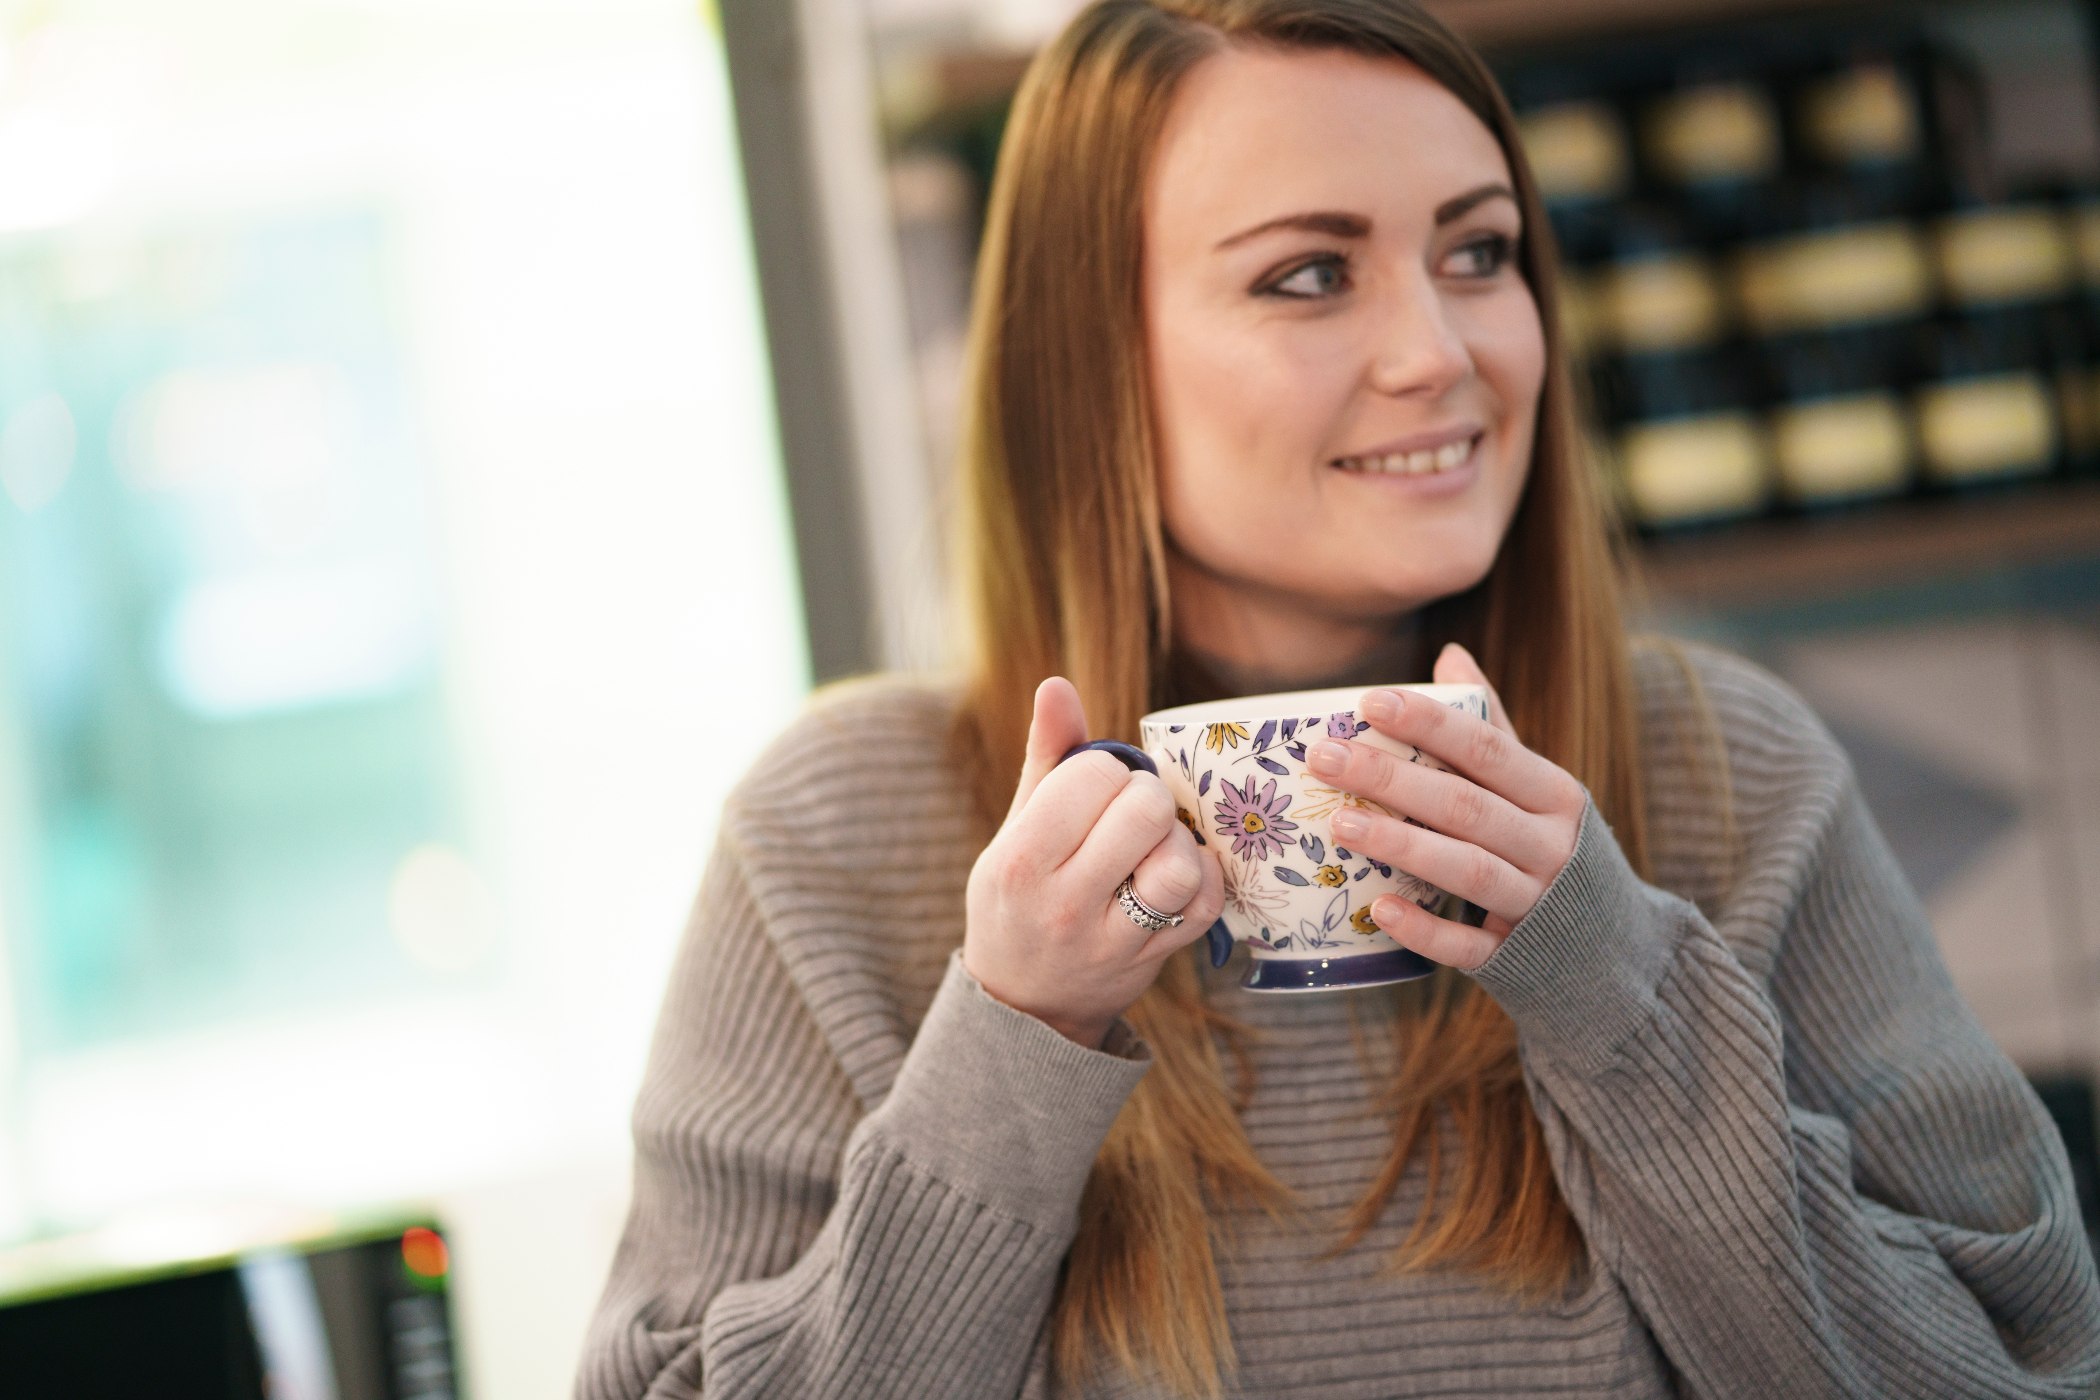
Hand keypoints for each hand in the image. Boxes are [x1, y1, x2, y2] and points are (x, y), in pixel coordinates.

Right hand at [963, 677, 1225, 1047]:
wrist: (1022, 1001)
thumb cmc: (1018, 896)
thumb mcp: (1015, 827)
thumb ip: (1046, 756)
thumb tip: (1057, 684)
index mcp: (1019, 859)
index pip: (1093, 776)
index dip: (1108, 770)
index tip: (1097, 788)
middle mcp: (1062, 902)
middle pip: (1145, 811)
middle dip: (1147, 796)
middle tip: (1132, 811)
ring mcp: (1110, 940)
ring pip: (1179, 867)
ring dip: (1176, 844)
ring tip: (1154, 847)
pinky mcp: (1151, 962)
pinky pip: (1204, 906)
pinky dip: (1204, 879)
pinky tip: (1178, 874)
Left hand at [1304, 643, 1586, 970]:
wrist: (1611, 949)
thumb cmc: (1551, 846)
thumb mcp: (1536, 787)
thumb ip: (1492, 727)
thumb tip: (1449, 655)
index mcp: (1554, 794)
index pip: (1488, 749)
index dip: (1430, 724)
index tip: (1369, 702)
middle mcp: (1551, 847)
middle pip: (1466, 806)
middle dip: (1393, 780)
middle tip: (1325, 758)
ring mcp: (1535, 905)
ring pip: (1466, 871)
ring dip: (1401, 846)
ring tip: (1339, 823)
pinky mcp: (1515, 958)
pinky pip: (1468, 945)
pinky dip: (1424, 930)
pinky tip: (1378, 909)